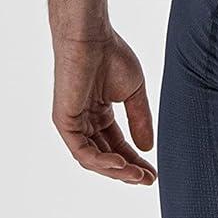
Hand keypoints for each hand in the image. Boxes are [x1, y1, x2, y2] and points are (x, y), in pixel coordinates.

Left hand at [52, 30, 156, 183]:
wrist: (91, 36)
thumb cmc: (111, 55)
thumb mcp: (133, 92)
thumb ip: (139, 119)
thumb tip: (148, 148)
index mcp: (99, 113)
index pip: (117, 144)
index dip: (135, 160)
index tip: (153, 173)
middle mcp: (85, 121)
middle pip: (105, 155)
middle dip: (127, 170)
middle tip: (147, 180)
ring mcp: (73, 123)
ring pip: (93, 158)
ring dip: (116, 170)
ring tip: (137, 176)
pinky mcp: (64, 122)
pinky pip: (82, 151)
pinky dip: (101, 161)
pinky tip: (121, 164)